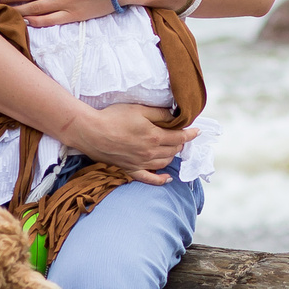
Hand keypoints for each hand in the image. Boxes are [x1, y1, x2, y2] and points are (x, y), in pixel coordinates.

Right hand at [68, 103, 195, 182]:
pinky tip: (167, 178)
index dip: (190, 134)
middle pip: (173, 150)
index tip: (197, 131)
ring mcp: (140, 163)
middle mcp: (150, 153)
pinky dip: (160, 180)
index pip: (179, 137)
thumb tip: (175, 115)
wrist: (90, 131)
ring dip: (172, 156)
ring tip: (173, 149)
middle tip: (182, 136)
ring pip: (164, 163)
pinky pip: (148, 179)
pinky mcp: (129, 169)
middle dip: (181, 143)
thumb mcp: (139, 109)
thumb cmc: (113, 117)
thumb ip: (159, 113)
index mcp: (154, 137)